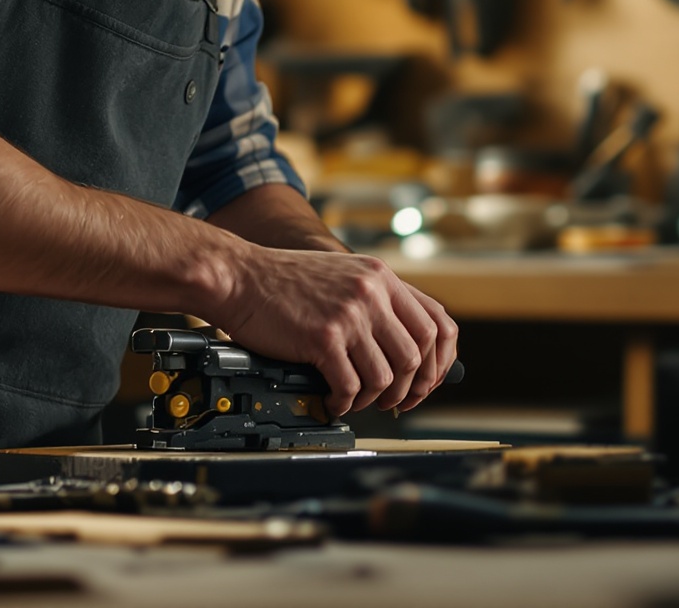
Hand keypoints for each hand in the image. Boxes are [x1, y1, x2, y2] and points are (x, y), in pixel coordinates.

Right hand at [202, 246, 458, 416]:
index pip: (437, 323)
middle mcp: (371, 292)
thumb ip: (374, 301)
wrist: (238, 276)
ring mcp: (349, 314)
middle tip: (394, 403)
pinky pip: (350, 385)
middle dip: (410, 389)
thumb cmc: (282, 282)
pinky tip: (332, 401)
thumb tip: (400, 348)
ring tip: (356, 401)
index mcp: (381, 277)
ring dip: (373, 399)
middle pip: (416, 355)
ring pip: (385, 376)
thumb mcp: (341, 275)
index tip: (428, 381)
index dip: (440, 361)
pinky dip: (344, 403)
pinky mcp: (324, 337)